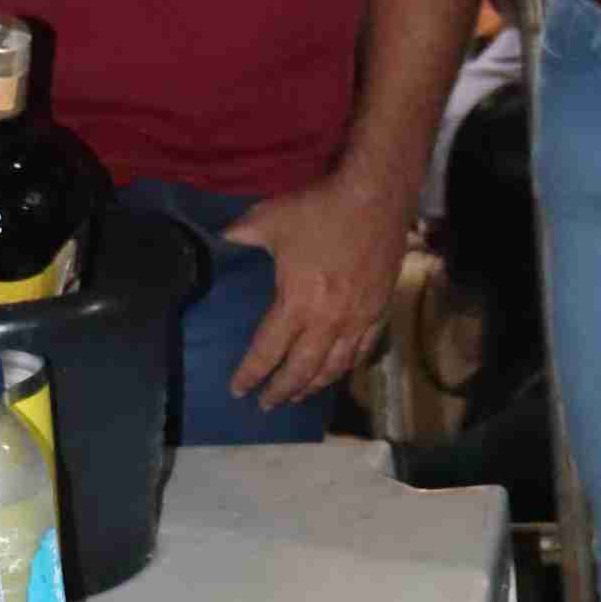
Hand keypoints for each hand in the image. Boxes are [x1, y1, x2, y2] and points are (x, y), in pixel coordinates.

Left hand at [221, 170, 411, 406]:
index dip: (251, 374)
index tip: (238, 389)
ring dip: (313, 385)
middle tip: (266, 404)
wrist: (376, 197)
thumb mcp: (268, 219)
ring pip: (334, 366)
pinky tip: (338, 370)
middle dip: (281, 390)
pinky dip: (346, 366)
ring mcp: (358, 318)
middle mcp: (328, 321)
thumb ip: (241, 235)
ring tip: (299, 395)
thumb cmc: (320, 209)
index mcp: (297, 303)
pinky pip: (363, 349)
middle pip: (301, 369)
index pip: (268, 351)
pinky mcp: (379, 309)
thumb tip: (221, 240)